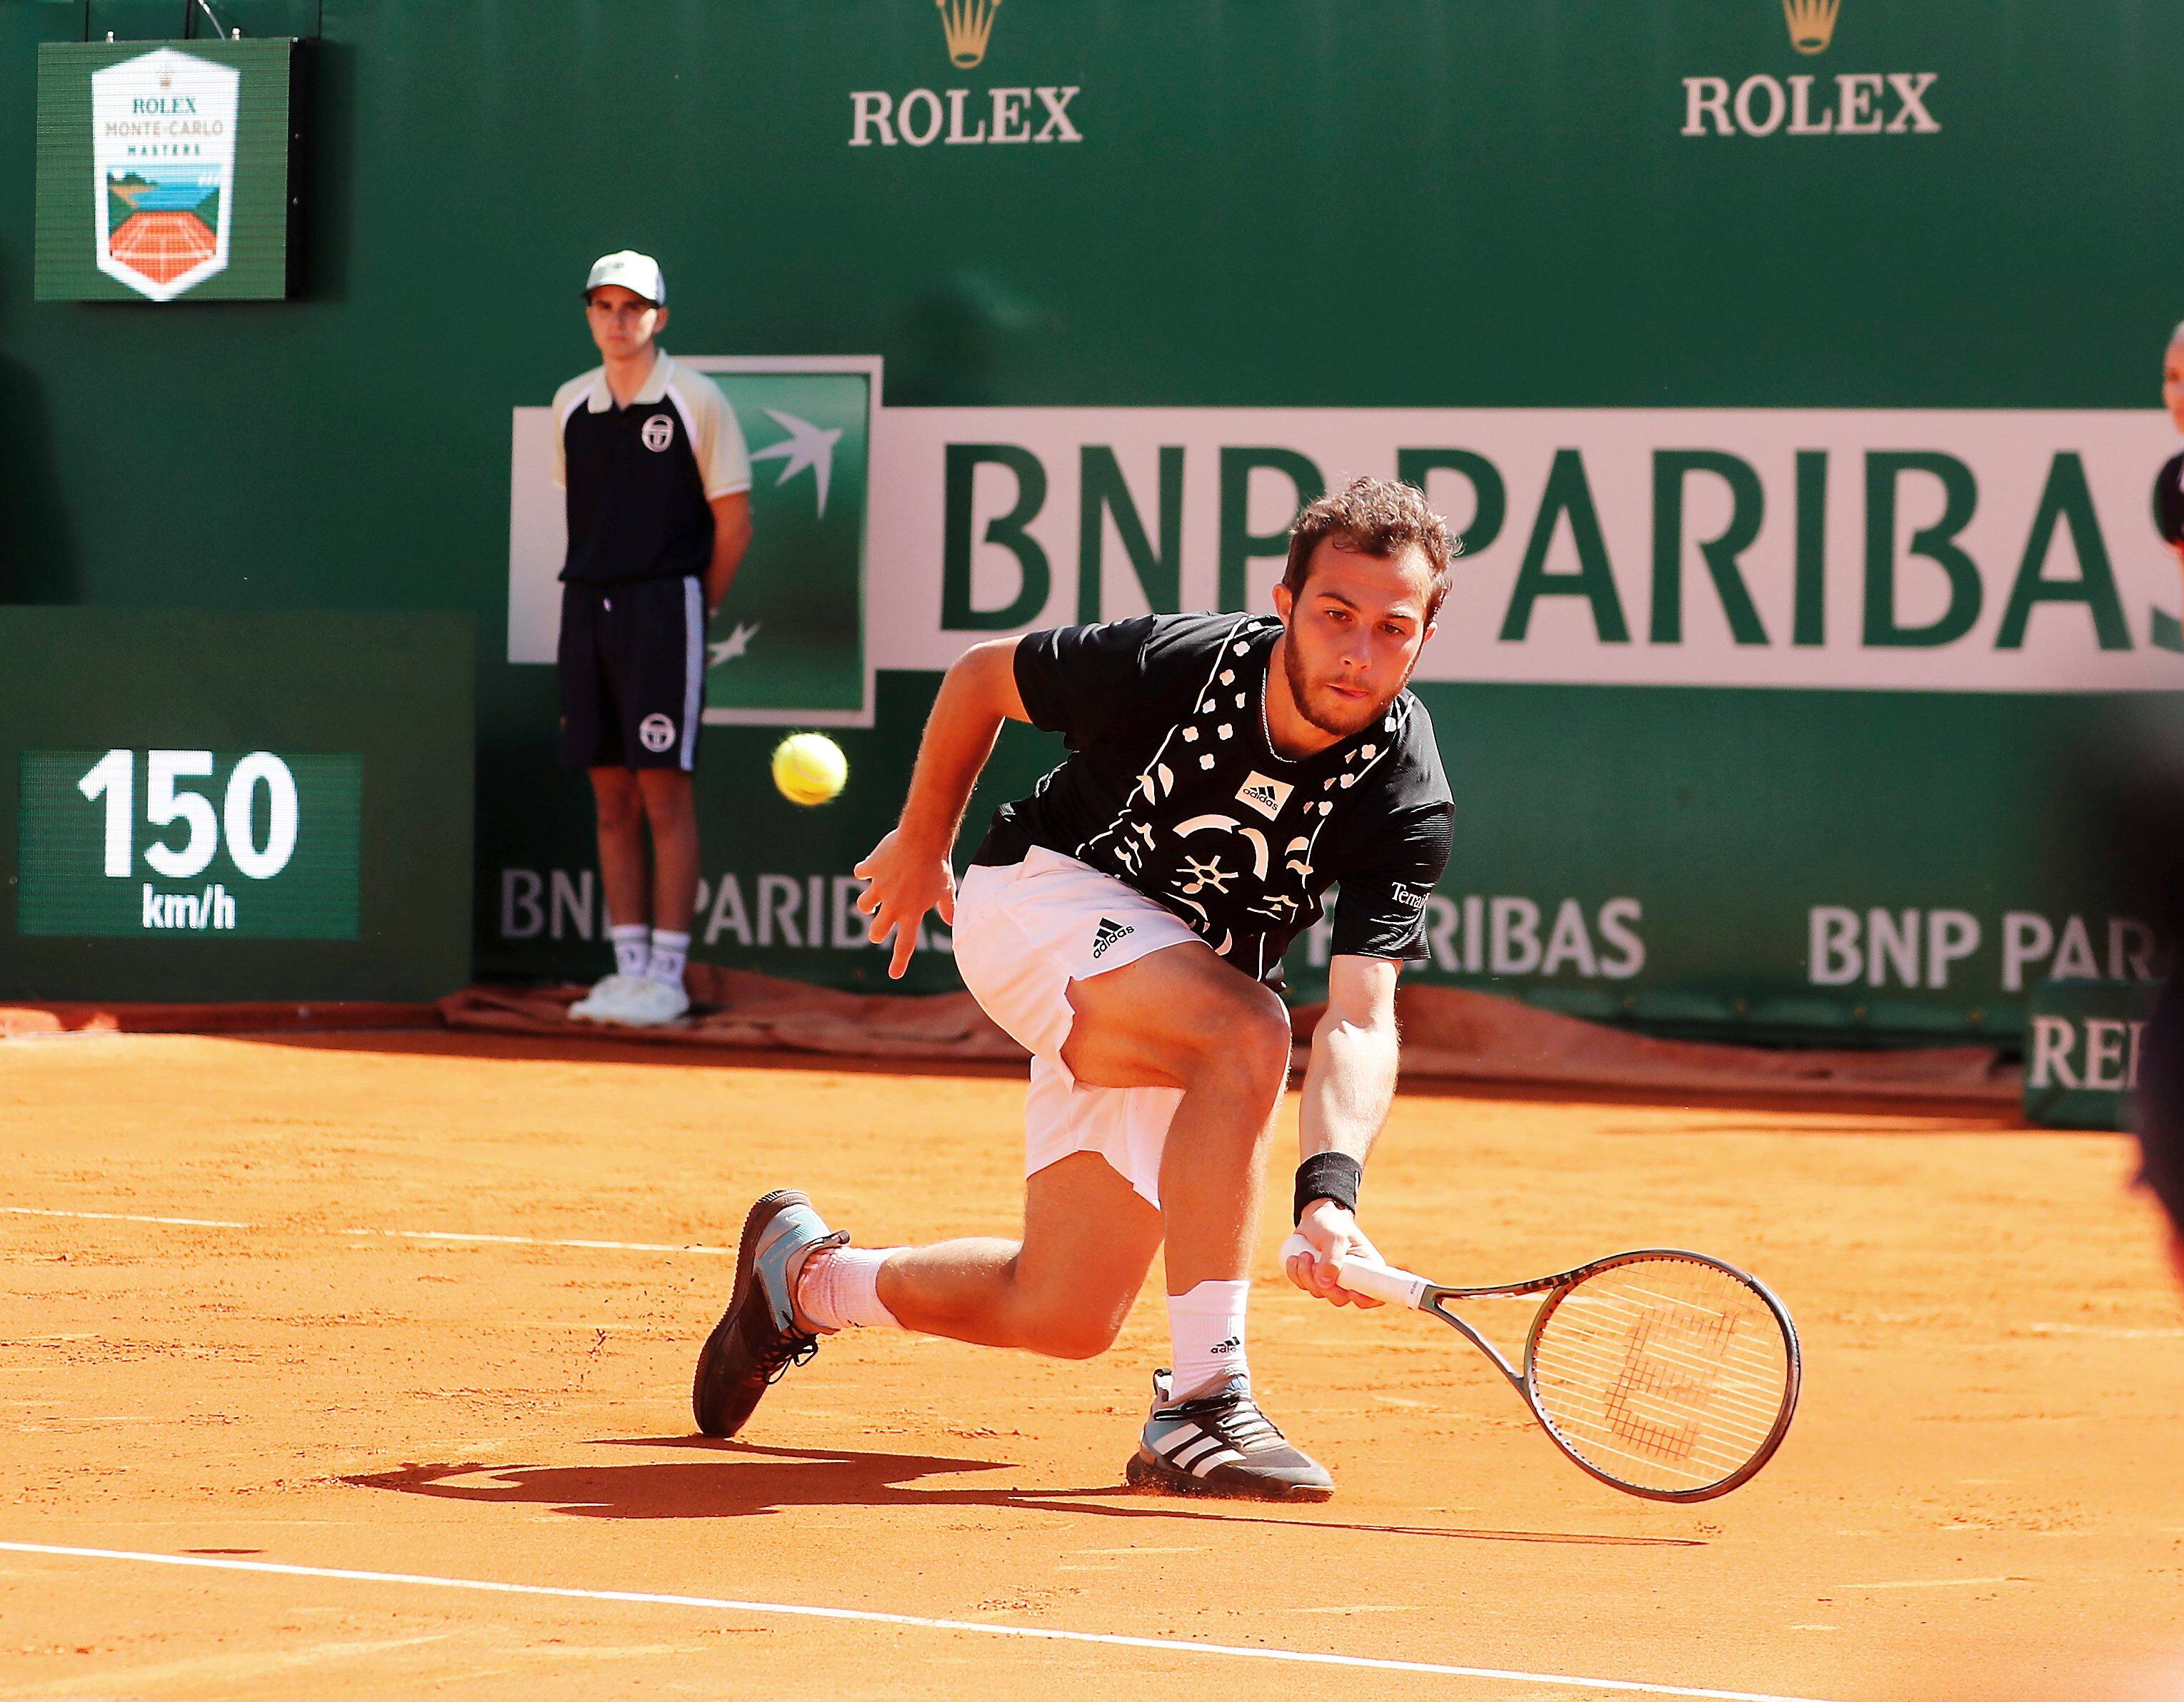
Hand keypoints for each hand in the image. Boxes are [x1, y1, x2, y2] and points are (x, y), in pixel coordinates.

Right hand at [852, 827, 955, 978]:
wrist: (924, 839)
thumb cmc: (939, 866)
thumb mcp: (947, 889)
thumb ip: (947, 908)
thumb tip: (953, 923)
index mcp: (912, 913)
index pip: (905, 945)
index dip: (899, 962)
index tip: (894, 975)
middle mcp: (893, 904)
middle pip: (876, 931)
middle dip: (876, 933)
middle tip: (879, 929)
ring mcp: (880, 887)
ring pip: (863, 905)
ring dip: (867, 904)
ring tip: (873, 898)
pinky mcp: (872, 868)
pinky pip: (861, 871)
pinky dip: (865, 870)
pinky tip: (870, 867)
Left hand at [1284, 1199, 1384, 1307]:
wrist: (1315, 1217)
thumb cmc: (1332, 1224)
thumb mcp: (1335, 1237)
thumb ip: (1332, 1259)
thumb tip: (1324, 1285)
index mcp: (1368, 1268)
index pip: (1375, 1295)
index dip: (1365, 1300)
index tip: (1351, 1291)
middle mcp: (1352, 1279)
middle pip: (1340, 1299)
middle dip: (1323, 1285)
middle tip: (1314, 1264)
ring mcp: (1333, 1281)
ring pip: (1319, 1293)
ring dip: (1306, 1275)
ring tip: (1303, 1254)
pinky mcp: (1316, 1279)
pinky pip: (1304, 1286)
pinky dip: (1296, 1274)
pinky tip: (1294, 1258)